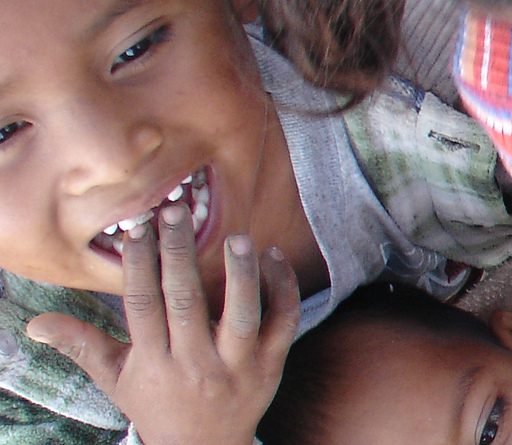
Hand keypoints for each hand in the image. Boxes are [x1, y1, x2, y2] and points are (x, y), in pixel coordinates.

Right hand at [26, 206, 299, 444]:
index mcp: (154, 362)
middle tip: (175, 211)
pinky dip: (281, 290)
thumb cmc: (156, 404)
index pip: (143, 304)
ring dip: (241, 274)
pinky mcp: (272, 365)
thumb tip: (33, 325)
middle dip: (179, 254)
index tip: (136, 227)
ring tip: (236, 237)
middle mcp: (196, 363)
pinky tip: (273, 257)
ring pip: (242, 314)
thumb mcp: (117, 379)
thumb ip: (82, 345)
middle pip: (186, 301)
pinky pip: (282, 323)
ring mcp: (238, 365)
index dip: (138, 263)